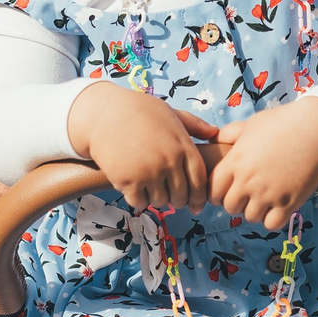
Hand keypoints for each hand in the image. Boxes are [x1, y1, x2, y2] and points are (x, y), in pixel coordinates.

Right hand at [69, 84, 218, 209]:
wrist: (103, 113)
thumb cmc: (139, 111)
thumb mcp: (170, 113)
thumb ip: (194, 125)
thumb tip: (215, 133)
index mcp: (183, 146)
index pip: (199, 181)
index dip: (199, 197)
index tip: (197, 206)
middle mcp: (168, 161)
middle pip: (181, 195)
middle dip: (178, 200)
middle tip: (171, 198)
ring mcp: (148, 172)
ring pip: (161, 201)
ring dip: (157, 199)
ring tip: (151, 189)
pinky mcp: (127, 181)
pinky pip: (140, 202)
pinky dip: (138, 199)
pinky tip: (135, 190)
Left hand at [208, 97, 317, 230]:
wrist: (317, 130)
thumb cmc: (283, 123)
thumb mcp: (252, 124)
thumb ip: (230, 133)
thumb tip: (214, 139)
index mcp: (236, 161)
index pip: (213, 190)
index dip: (218, 192)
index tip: (228, 189)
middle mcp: (249, 180)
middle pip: (230, 207)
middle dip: (237, 202)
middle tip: (247, 194)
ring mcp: (269, 193)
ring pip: (250, 217)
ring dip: (255, 210)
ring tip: (264, 199)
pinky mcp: (288, 203)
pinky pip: (271, 224)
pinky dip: (273, 218)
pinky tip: (277, 206)